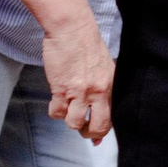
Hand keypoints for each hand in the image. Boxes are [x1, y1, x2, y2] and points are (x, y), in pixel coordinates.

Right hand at [42, 16, 114, 144]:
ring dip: (69, 119)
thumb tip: (98, 109)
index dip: (103, 131)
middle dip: (88, 133)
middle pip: (98, 126)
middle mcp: (98, 91)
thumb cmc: (88, 46)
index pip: (112, 117)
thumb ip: (103, 88)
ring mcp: (80, 91)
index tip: (96, 138)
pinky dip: (55, 111)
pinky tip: (57, 100)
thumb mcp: (105, 67)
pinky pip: (56, 113)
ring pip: (74, 123)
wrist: (72, 29)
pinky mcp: (61, 88)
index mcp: (111, 85)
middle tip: (82, 128)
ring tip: (68, 107)